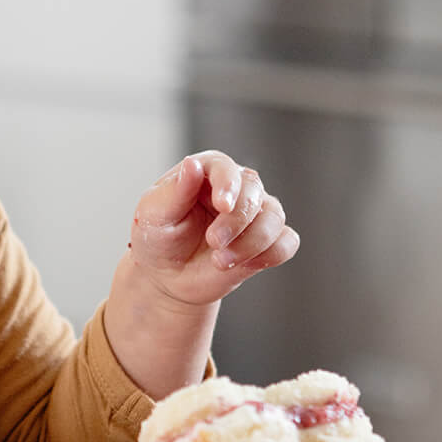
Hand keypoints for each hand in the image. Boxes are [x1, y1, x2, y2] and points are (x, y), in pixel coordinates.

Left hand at [129, 152, 298, 307]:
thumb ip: (175, 191)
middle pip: (254, 192)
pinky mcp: (267, 242)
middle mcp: (236, 189)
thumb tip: (192, 165)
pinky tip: (245, 265)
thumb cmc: (157, 238)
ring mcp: (254, 215)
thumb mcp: (154, 214)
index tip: (222, 205)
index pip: (226, 168)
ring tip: (221, 261)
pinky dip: (271, 254)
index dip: (228, 184)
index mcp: (206, 173)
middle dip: (237, 221)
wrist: (167, 277)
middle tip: (214, 242)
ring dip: (251, 242)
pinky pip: (287, 242)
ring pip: (274, 217)